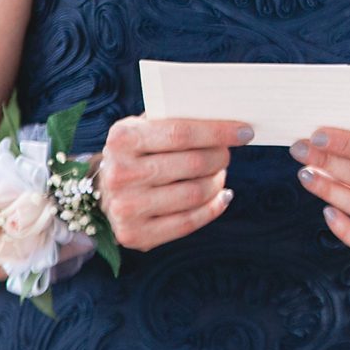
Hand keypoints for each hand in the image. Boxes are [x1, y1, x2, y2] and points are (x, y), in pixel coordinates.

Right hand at [97, 116, 251, 249]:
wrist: (103, 189)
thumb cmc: (137, 151)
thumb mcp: (145, 127)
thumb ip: (177, 119)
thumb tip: (226, 114)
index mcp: (122, 139)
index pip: (181, 133)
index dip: (219, 132)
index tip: (246, 132)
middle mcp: (120, 174)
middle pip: (193, 164)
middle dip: (220, 157)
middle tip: (226, 154)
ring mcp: (125, 207)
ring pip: (195, 193)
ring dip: (217, 182)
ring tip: (218, 174)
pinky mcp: (134, 234)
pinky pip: (188, 222)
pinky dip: (213, 208)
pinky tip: (222, 196)